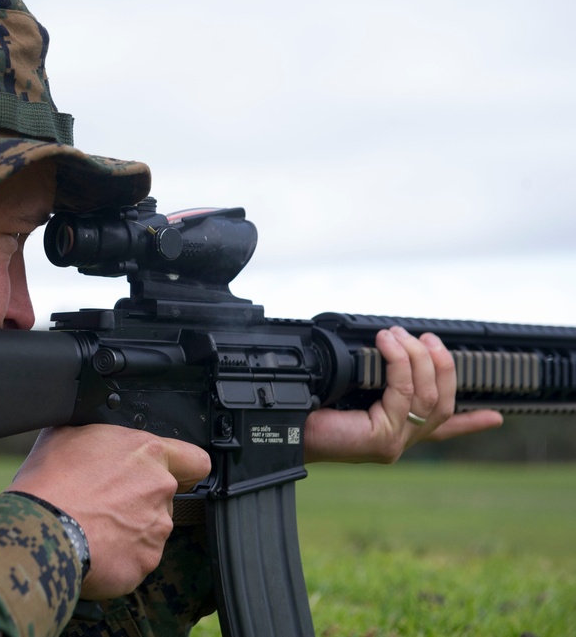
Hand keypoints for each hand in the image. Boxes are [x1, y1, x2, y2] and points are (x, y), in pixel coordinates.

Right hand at [6, 424, 209, 599]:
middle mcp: (160, 490)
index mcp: (147, 452)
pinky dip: (118, 557)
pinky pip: (135, 560)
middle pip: (164, 497)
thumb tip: (91, 436)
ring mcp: (156, 530)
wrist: (37, 529)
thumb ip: (97, 434)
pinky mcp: (144, 563)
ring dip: (129, 530)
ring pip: (150, 530)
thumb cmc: (49, 481)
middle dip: (140, 501)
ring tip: (92, 527)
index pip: (195, 460)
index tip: (175, 475)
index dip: (185, 469)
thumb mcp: (66, 433)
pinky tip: (92, 548)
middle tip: (105, 502)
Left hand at [304, 326, 502, 463]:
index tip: (497, 417)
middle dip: (440, 364)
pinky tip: (389, 345)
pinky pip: (403, 394)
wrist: (281, 429)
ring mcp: (393, 442)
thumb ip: (373, 377)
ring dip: (417, 357)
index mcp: (393, 430)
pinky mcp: (381, 440)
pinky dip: (399, 363)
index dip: (471, 425)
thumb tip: (387, 346)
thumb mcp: (347, 388)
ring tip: (399, 334)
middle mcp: (398, 440)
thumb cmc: (305, 408)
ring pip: (428, 396)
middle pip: (443, 402)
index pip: (441, 429)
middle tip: (425, 336)